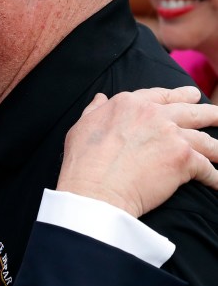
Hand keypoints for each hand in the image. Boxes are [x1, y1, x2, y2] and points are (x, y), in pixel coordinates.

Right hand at [57, 86, 217, 217]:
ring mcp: (172, 135)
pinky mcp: (184, 159)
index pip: (160, 95)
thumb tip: (101, 98)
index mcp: (129, 104)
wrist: (95, 190)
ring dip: (217, 148)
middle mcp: (154, 114)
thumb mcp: (81, 126)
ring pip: (205, 139)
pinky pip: (208, 169)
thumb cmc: (83, 162)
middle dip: (209, 113)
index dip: (177, 95)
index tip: (190, 95)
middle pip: (191, 111)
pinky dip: (216, 178)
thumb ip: (95, 110)